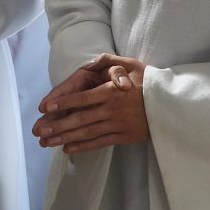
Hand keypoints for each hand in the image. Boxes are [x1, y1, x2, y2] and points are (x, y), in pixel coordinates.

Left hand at [32, 53, 149, 153]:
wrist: (172, 105)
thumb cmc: (149, 81)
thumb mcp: (131, 64)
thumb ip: (110, 61)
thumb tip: (93, 62)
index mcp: (111, 92)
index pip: (82, 98)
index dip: (63, 103)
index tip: (45, 108)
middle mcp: (112, 110)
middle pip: (80, 119)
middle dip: (57, 126)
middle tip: (38, 132)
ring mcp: (118, 125)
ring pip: (87, 133)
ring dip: (65, 138)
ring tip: (47, 142)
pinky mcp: (124, 137)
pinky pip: (100, 143)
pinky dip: (83, 146)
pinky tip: (68, 148)